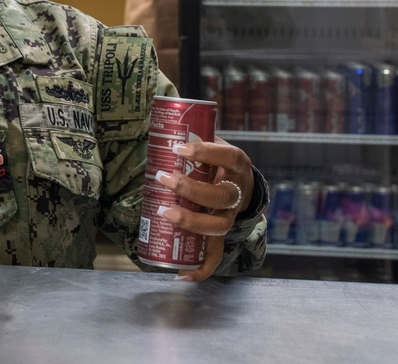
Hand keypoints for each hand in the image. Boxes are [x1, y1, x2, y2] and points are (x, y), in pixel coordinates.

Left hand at [154, 136, 253, 281]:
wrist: (239, 184)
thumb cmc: (216, 161)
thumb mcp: (212, 144)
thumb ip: (191, 137)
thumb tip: (157, 123)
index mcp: (237, 166)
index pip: (227, 158)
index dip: (205, 153)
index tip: (178, 148)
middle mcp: (237, 193)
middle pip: (219, 196)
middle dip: (190, 189)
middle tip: (163, 178)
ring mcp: (230, 216)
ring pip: (217, 226)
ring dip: (191, 222)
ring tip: (164, 212)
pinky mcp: (221, 235)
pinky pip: (215, 256)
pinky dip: (200, 269)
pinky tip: (180, 274)